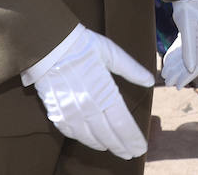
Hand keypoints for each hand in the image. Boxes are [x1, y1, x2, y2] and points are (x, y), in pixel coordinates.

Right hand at [25, 25, 153, 158]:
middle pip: (108, 136)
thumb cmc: (82, 45)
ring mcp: (71, 112)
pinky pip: (71, 132)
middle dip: (121, 147)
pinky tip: (90, 139)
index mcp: (105, 93)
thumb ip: (131, 69)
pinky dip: (83, 138)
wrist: (48, 44)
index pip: (123, 125)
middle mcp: (88, 107)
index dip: (133, 139)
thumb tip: (150, 81)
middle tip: (130, 153)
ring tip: (112, 148)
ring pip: (90, 138)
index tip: (141, 148)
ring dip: (103, 145)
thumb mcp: (111, 52)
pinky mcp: (56, 112)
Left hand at [161, 0, 197, 86]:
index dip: (189, 76)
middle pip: (191, 62)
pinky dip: (174, 57)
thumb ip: (188, 48)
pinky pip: (181, 49)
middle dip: (180, 74)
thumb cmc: (188, 6)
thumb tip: (191, 69)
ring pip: (185, 56)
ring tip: (165, 75)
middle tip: (168, 83)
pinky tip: (166, 62)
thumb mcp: (187, 27)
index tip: (179, 85)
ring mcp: (194, 36)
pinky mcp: (186, 31)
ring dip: (176, 67)